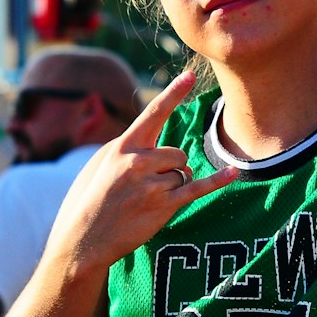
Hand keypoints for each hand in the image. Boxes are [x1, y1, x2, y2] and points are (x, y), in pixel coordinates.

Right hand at [48, 71, 237, 271]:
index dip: (172, 93)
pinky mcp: (163, 206)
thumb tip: (152, 138)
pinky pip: (196, 188)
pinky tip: (233, 173)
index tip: (189, 75)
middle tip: (145, 187)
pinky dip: (217, 181)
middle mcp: (137, 162)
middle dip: (170, 167)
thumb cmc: (91, 200)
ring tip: (146, 200)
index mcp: (122, 148)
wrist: (82, 240)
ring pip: (183, 172)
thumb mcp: (100, 165)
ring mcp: (151, 185)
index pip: (152, 114)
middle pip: (178, 152)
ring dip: (173, 185)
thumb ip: (127, 147)